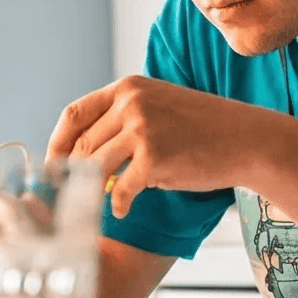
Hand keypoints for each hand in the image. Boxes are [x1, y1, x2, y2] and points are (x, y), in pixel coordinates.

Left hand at [47, 76, 260, 218]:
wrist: (245, 138)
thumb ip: (123, 118)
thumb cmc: (202, 127)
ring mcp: (142, 129)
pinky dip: (117, 204)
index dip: (57, 143)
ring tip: (97, 204)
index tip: (53, 165)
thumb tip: (84, 152)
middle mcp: (131, 104)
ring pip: (95, 166)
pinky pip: (120, 189)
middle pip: (83, 144)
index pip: (74, 114)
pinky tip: (122, 210)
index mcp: (128, 88)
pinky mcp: (154, 158)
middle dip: (70, 173)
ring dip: (91, 190)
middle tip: (67, 195)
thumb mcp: (159, 105)